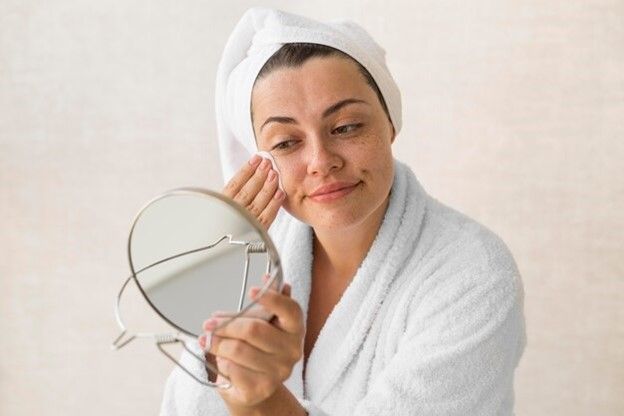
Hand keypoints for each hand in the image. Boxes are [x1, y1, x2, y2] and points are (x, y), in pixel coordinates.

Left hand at [198, 279, 304, 407]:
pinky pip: (232, 369)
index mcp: (295, 329)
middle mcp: (292, 350)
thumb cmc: (258, 348)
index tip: (251, 290)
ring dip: (217, 344)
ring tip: (207, 341)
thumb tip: (268, 278)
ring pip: (238, 350)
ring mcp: (278, 372)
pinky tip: (221, 360)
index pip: (290, 309)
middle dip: (225, 325)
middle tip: (208, 324)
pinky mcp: (261, 388)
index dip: (271, 299)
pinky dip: (221, 362)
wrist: (255, 386)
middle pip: (253, 330)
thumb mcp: (264, 322)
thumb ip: (266, 301)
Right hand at [223, 154, 284, 229]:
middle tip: (268, 162)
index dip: (246, 170)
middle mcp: (231, 214)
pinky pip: (266, 217)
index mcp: (220, 207)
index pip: (234, 184)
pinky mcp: (256, 233)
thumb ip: (231, 196)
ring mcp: (244, 224)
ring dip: (268, 186)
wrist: (215, 256)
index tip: (255, 159)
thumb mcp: (218, 211)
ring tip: (275, 173)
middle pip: (247, 191)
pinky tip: (280, 193)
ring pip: (258, 202)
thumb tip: (248, 175)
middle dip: (259, 175)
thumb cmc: (218, 230)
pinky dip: (274, 205)